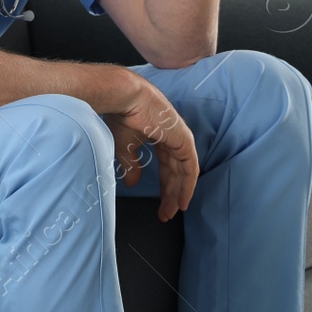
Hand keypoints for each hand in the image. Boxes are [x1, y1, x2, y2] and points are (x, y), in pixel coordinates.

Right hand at [102, 79, 197, 221]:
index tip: (160, 205)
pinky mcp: (184, 139)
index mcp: (160, 135)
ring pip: (184, 172)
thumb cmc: (122, 116)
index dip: (163, 187)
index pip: (166, 166)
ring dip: (179, 193)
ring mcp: (180, 137)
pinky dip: (188, 185)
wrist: (125, 98)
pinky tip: (183, 200)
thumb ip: (132, 165)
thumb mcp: (124, 146)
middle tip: (166, 214)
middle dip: (171, 194)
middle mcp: (172, 137)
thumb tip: (133, 183)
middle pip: (175, 172)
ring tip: (172, 212)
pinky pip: (190, 167)